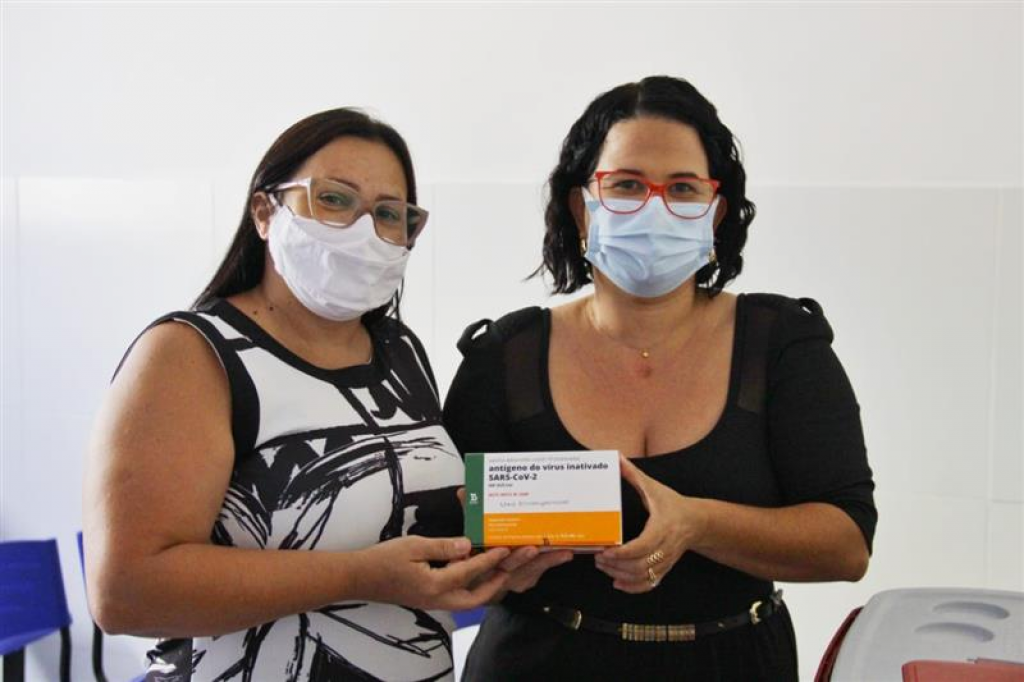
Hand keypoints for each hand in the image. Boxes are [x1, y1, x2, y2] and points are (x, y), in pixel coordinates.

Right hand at [352, 535, 511, 609]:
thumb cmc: (383, 560)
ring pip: (466, 600)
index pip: (469, 571)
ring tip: (496, 570)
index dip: (489, 560)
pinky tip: (470, 570)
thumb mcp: (413, 546)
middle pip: (475, 599)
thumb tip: (467, 545)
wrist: (359, 578)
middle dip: (495, 585)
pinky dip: (468, 587)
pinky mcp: (428, 599)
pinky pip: (455, 596)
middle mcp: (437, 599)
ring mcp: (432, 602)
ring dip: (484, 588)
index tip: (504, 549)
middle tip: (508, 569)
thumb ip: (442, 546)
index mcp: (435, 585)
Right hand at [455, 488, 572, 595]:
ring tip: (560, 550)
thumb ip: (469, 511)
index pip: (484, 558)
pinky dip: (553, 561)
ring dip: (544, 560)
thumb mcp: (474, 530)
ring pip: (528, 571)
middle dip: (520, 558)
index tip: (502, 547)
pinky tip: (565, 553)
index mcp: (481, 559)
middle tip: (532, 549)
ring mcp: (512, 578)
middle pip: (508, 566)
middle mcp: (496, 572)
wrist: (488, 575)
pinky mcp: (526, 579)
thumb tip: (464, 491)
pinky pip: (539, 572)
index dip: (493, 554)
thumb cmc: (485, 549)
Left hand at [594, 455, 706, 593]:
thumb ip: (633, 474)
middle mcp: (666, 546)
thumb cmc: (672, 503)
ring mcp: (666, 560)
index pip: (643, 546)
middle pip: (640, 565)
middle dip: (616, 565)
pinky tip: (617, 583)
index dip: (623, 553)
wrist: (697, 522)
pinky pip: (650, 584)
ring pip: (643, 577)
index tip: (605, 551)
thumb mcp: (653, 487)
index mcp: (662, 527)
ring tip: (603, 567)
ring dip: (620, 576)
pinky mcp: (665, 568)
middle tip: (598, 558)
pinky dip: (633, 588)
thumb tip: (616, 457)